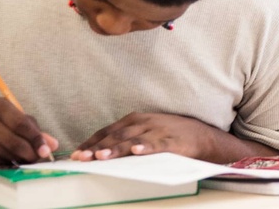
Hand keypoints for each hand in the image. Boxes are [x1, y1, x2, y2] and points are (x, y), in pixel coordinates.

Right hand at [0, 98, 57, 163]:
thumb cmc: (5, 119)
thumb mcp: (20, 119)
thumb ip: (36, 131)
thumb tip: (53, 145)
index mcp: (0, 106)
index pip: (21, 125)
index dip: (36, 139)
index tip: (46, 151)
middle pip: (12, 142)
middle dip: (28, 153)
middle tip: (38, 158)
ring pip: (2, 153)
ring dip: (17, 160)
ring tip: (26, 159)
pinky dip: (5, 162)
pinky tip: (12, 160)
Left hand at [72, 113, 217, 160]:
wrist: (203, 135)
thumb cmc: (170, 134)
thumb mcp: (146, 130)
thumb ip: (125, 137)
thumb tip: (98, 152)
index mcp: (135, 120)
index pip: (107, 131)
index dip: (91, 143)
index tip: (76, 155)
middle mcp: (144, 123)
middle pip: (116, 136)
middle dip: (97, 148)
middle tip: (82, 158)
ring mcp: (158, 131)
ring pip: (133, 140)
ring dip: (116, 148)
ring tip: (101, 156)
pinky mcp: (173, 141)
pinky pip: (158, 144)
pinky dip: (147, 147)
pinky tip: (137, 151)